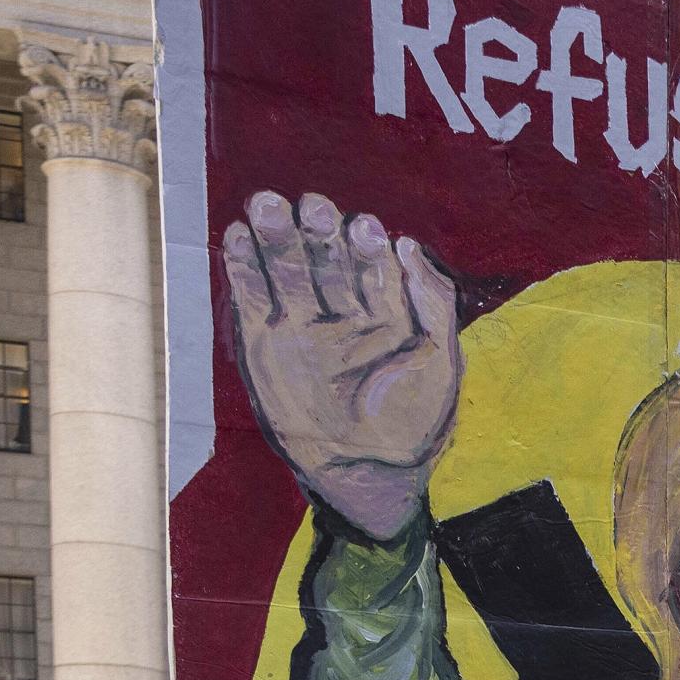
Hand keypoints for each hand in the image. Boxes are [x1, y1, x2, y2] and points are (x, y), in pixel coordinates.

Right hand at [219, 192, 460, 542]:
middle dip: (319, 232)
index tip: (364, 227)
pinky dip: (243, 269)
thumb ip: (432, 302)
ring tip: (268, 206)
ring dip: (277, 238)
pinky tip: (239, 237)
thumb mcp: (441, 360)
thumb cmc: (415, 421)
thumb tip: (408, 246)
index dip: (365, 244)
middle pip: (326, 260)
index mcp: (384, 312)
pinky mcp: (263, 344)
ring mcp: (301, 326)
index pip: (370, 264)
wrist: (368, 473)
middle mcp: (340, 313)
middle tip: (313, 206)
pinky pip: (250, 298)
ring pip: (287, 271)